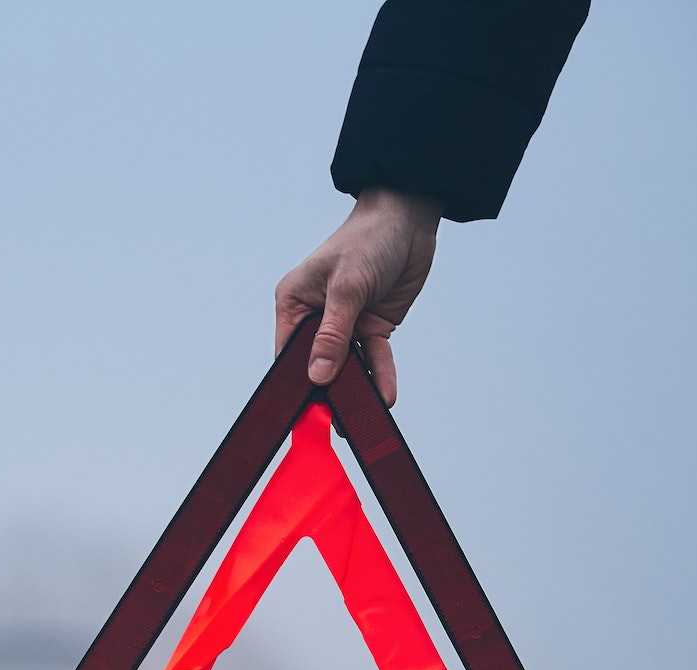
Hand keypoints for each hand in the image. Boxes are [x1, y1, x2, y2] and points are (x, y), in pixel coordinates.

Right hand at [274, 188, 441, 400]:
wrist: (409, 220)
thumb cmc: (367, 240)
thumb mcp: (346, 288)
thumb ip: (333, 335)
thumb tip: (318, 375)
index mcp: (294, 303)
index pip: (288, 353)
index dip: (294, 383)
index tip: (303, 411)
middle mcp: (316, 316)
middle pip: (317, 365)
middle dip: (326, 391)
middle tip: (334, 422)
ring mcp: (345, 324)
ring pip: (348, 366)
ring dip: (356, 389)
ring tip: (362, 419)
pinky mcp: (372, 327)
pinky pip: (374, 358)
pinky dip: (380, 376)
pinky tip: (384, 397)